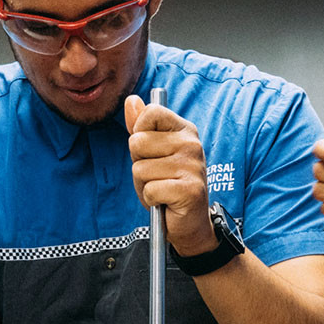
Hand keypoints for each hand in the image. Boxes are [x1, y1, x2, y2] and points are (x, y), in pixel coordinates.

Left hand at [125, 95, 215, 256]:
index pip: (149, 114)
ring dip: (144, 185)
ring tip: (162, 190)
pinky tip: (166, 202)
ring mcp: (193, 166)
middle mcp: (192, 144)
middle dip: (139, 164)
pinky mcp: (190, 190)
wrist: (189, 223)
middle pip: (137, 143)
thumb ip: (141, 127)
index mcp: (184, 130)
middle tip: (157, 177)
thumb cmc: (168, 186)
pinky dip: (151, 200)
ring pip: (140, 169)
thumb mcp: (150, 154)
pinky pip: (150, 190)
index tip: (151, 153)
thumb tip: (131, 100)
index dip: (139, 135)